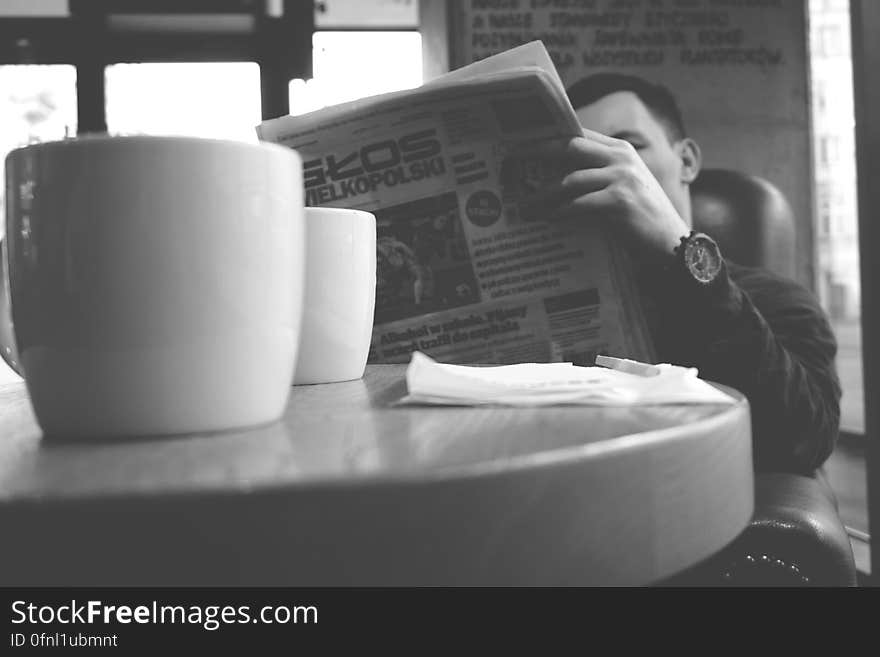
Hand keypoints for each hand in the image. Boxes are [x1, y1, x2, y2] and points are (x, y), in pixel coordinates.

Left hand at [521, 129, 689, 263]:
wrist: (671, 244)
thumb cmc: (640, 220)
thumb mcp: (620, 188)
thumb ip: (594, 176)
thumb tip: (552, 179)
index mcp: (620, 150)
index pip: (578, 133)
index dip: (549, 136)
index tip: (523, 142)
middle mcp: (621, 158)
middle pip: (570, 146)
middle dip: (537, 152)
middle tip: (510, 163)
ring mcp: (622, 178)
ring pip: (568, 180)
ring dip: (541, 195)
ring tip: (523, 207)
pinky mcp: (619, 201)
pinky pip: (577, 205)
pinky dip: (558, 213)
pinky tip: (545, 219)